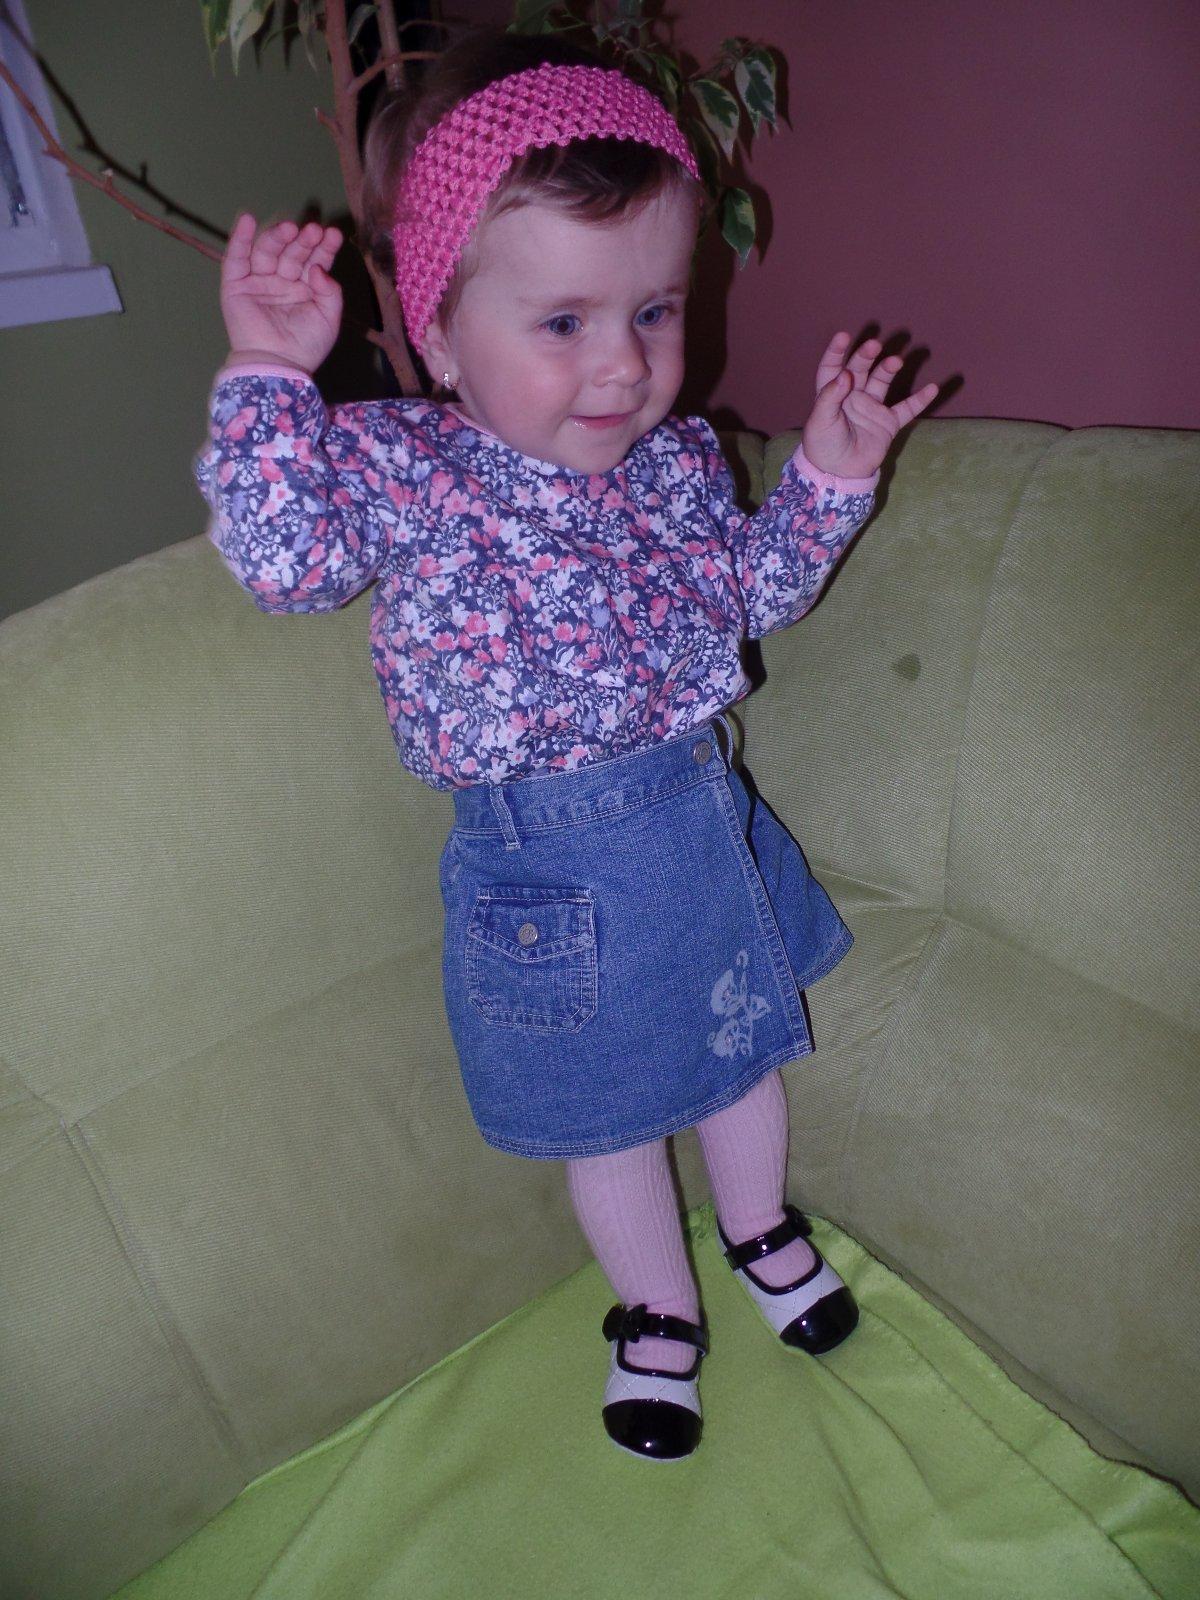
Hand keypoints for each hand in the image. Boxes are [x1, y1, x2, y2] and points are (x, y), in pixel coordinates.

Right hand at [220, 212, 343, 373]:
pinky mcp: (236, 286)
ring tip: (290, 228)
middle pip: (291, 253)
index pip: (314, 261)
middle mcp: (281, 282)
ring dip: (277, 237)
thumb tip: (319, 268)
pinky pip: (236, 258)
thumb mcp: (329, 318)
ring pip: (267, 252)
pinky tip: (248, 220)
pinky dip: (240, 239)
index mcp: (304, 289)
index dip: (323, 247)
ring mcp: (258, 282)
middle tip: (313, 231)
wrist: (277, 365)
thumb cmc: (305, 347)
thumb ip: (330, 291)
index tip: (332, 234)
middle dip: (302, 241)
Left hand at [802, 332, 939, 478]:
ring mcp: (871, 408)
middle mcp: (852, 396)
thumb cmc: (823, 446)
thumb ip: (829, 398)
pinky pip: (906, 409)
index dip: (836, 352)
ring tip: (896, 361)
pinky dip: (919, 400)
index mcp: (831, 394)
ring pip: (882, 381)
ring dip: (888, 369)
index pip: (832, 367)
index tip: (843, 337)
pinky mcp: (887, 423)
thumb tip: (845, 375)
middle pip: (860, 369)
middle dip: (866, 356)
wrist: (838, 474)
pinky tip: (932, 388)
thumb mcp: (820, 422)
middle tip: (874, 346)